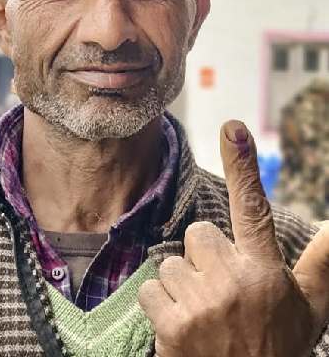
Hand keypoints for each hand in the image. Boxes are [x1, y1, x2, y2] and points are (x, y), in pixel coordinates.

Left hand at [138, 120, 328, 356]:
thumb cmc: (278, 346)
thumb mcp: (311, 308)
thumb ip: (322, 262)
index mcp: (267, 272)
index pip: (252, 209)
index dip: (243, 167)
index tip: (232, 127)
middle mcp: (235, 282)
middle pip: (198, 235)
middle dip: (205, 259)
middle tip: (223, 294)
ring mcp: (202, 303)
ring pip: (172, 264)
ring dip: (182, 287)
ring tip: (205, 316)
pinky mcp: (173, 324)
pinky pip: (150, 290)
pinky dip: (160, 308)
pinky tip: (183, 328)